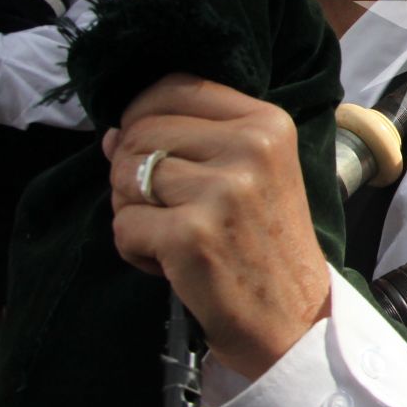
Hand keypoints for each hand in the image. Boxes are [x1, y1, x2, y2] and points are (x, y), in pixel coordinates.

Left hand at [105, 75, 330, 379]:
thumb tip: (111, 135)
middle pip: (141, 131)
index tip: (152, 151)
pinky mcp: (192, 235)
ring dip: (132, 210)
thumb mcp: (253, 174)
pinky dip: (134, 249)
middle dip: (132, 170)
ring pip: (125, 175)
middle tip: (165, 208)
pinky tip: (169, 263)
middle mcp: (249, 148)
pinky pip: (124, 224)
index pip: (176, 88)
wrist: (294, 318)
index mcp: (267, 123)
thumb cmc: (267, 244)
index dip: (144, 115)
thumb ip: (192, 142)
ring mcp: (222, 191)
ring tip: (170, 234)